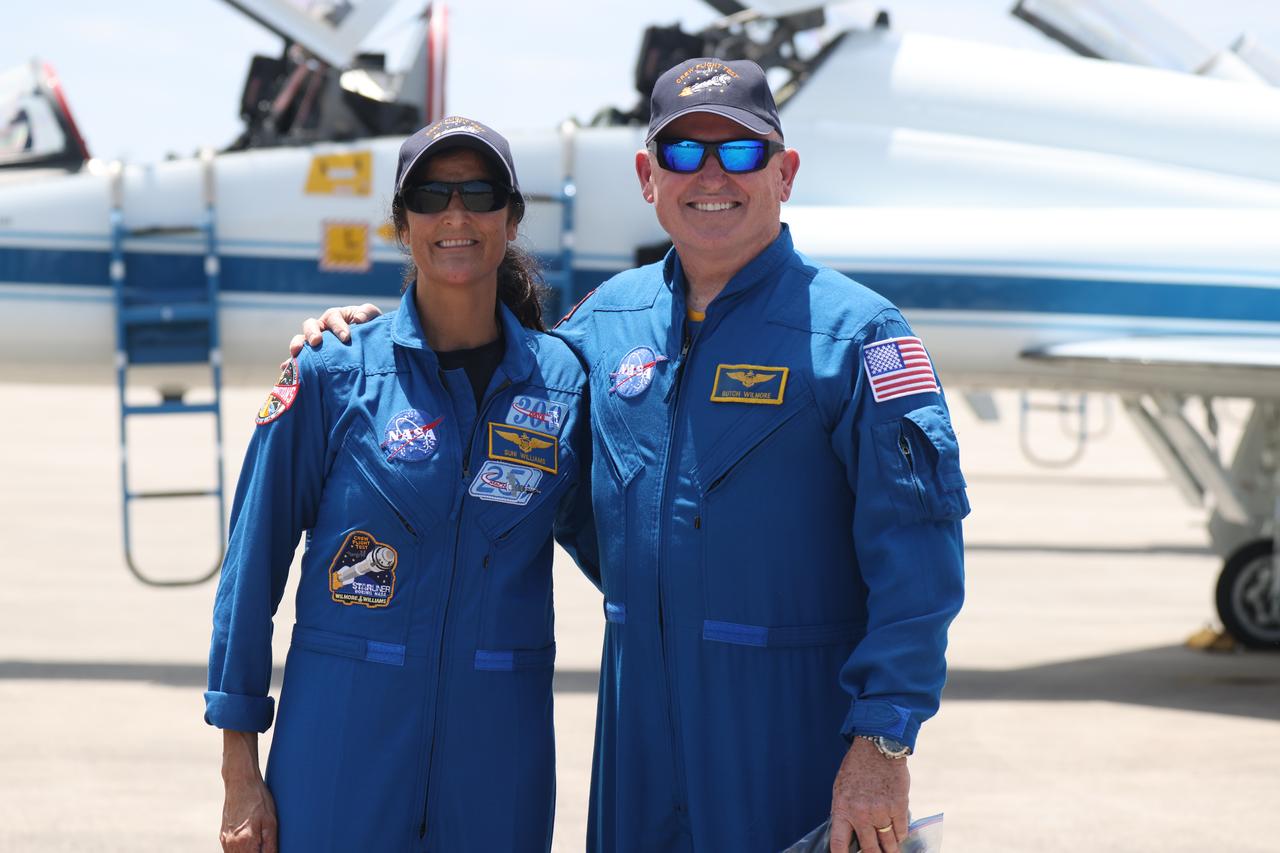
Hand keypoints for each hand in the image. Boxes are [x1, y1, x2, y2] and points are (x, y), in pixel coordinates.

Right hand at [220, 772, 277, 851]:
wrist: (240, 782)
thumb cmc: (258, 799)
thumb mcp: (270, 822)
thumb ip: (270, 845)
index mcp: (245, 843)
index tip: (271, 850)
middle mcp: (231, 844)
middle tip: (265, 846)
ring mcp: (225, 840)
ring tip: (259, 842)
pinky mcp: (223, 835)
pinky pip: (230, 851)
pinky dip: (241, 851)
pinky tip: (251, 843)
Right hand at [286, 303, 381, 357]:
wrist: (371, 349)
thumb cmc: (371, 330)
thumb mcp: (374, 318)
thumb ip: (368, 313)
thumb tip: (358, 319)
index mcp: (336, 317)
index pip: (333, 317)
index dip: (338, 326)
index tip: (346, 337)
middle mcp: (322, 328)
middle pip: (310, 325)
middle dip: (312, 332)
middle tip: (317, 341)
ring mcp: (316, 344)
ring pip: (301, 341)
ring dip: (297, 345)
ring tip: (296, 353)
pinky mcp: (313, 359)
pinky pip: (299, 360)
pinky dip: (291, 364)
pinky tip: (285, 370)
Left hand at [829, 737, 909, 852]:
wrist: (877, 748)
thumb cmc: (856, 768)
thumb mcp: (841, 790)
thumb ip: (845, 812)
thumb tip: (849, 833)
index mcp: (843, 810)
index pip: (839, 844)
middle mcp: (862, 815)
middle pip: (870, 849)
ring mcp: (881, 812)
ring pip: (889, 844)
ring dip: (890, 849)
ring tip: (890, 850)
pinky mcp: (898, 807)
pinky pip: (901, 832)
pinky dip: (900, 835)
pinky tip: (897, 835)